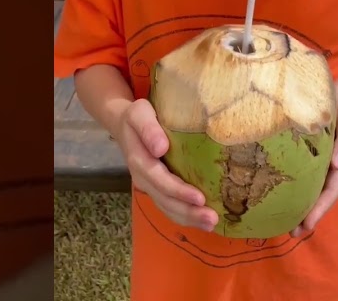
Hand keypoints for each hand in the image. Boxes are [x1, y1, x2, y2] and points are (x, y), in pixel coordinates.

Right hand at [114, 99, 218, 231]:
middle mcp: (143, 179)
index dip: (179, 192)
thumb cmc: (137, 117)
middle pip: (165, 200)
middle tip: (212, 219)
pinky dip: (185, 216)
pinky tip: (202, 221)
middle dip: (188, 212)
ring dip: (189, 219)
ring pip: (167, 208)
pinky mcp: (156, 189)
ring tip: (211, 224)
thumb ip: (148, 128)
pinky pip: (169, 207)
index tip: (199, 198)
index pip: (160, 180)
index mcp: (139, 161)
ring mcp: (149, 186)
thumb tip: (161, 148)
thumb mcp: (139, 113)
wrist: (124, 125)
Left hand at [290, 80, 337, 237]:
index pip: (330, 190)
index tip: (307, 224)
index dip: (320, 209)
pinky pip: (302, 175)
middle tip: (293, 233)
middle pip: (320, 196)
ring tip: (286, 224)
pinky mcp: (308, 154)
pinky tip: (279, 196)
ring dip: (301, 207)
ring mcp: (319, 161)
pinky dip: (294, 189)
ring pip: (311, 188)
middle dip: (309, 216)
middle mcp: (329, 165)